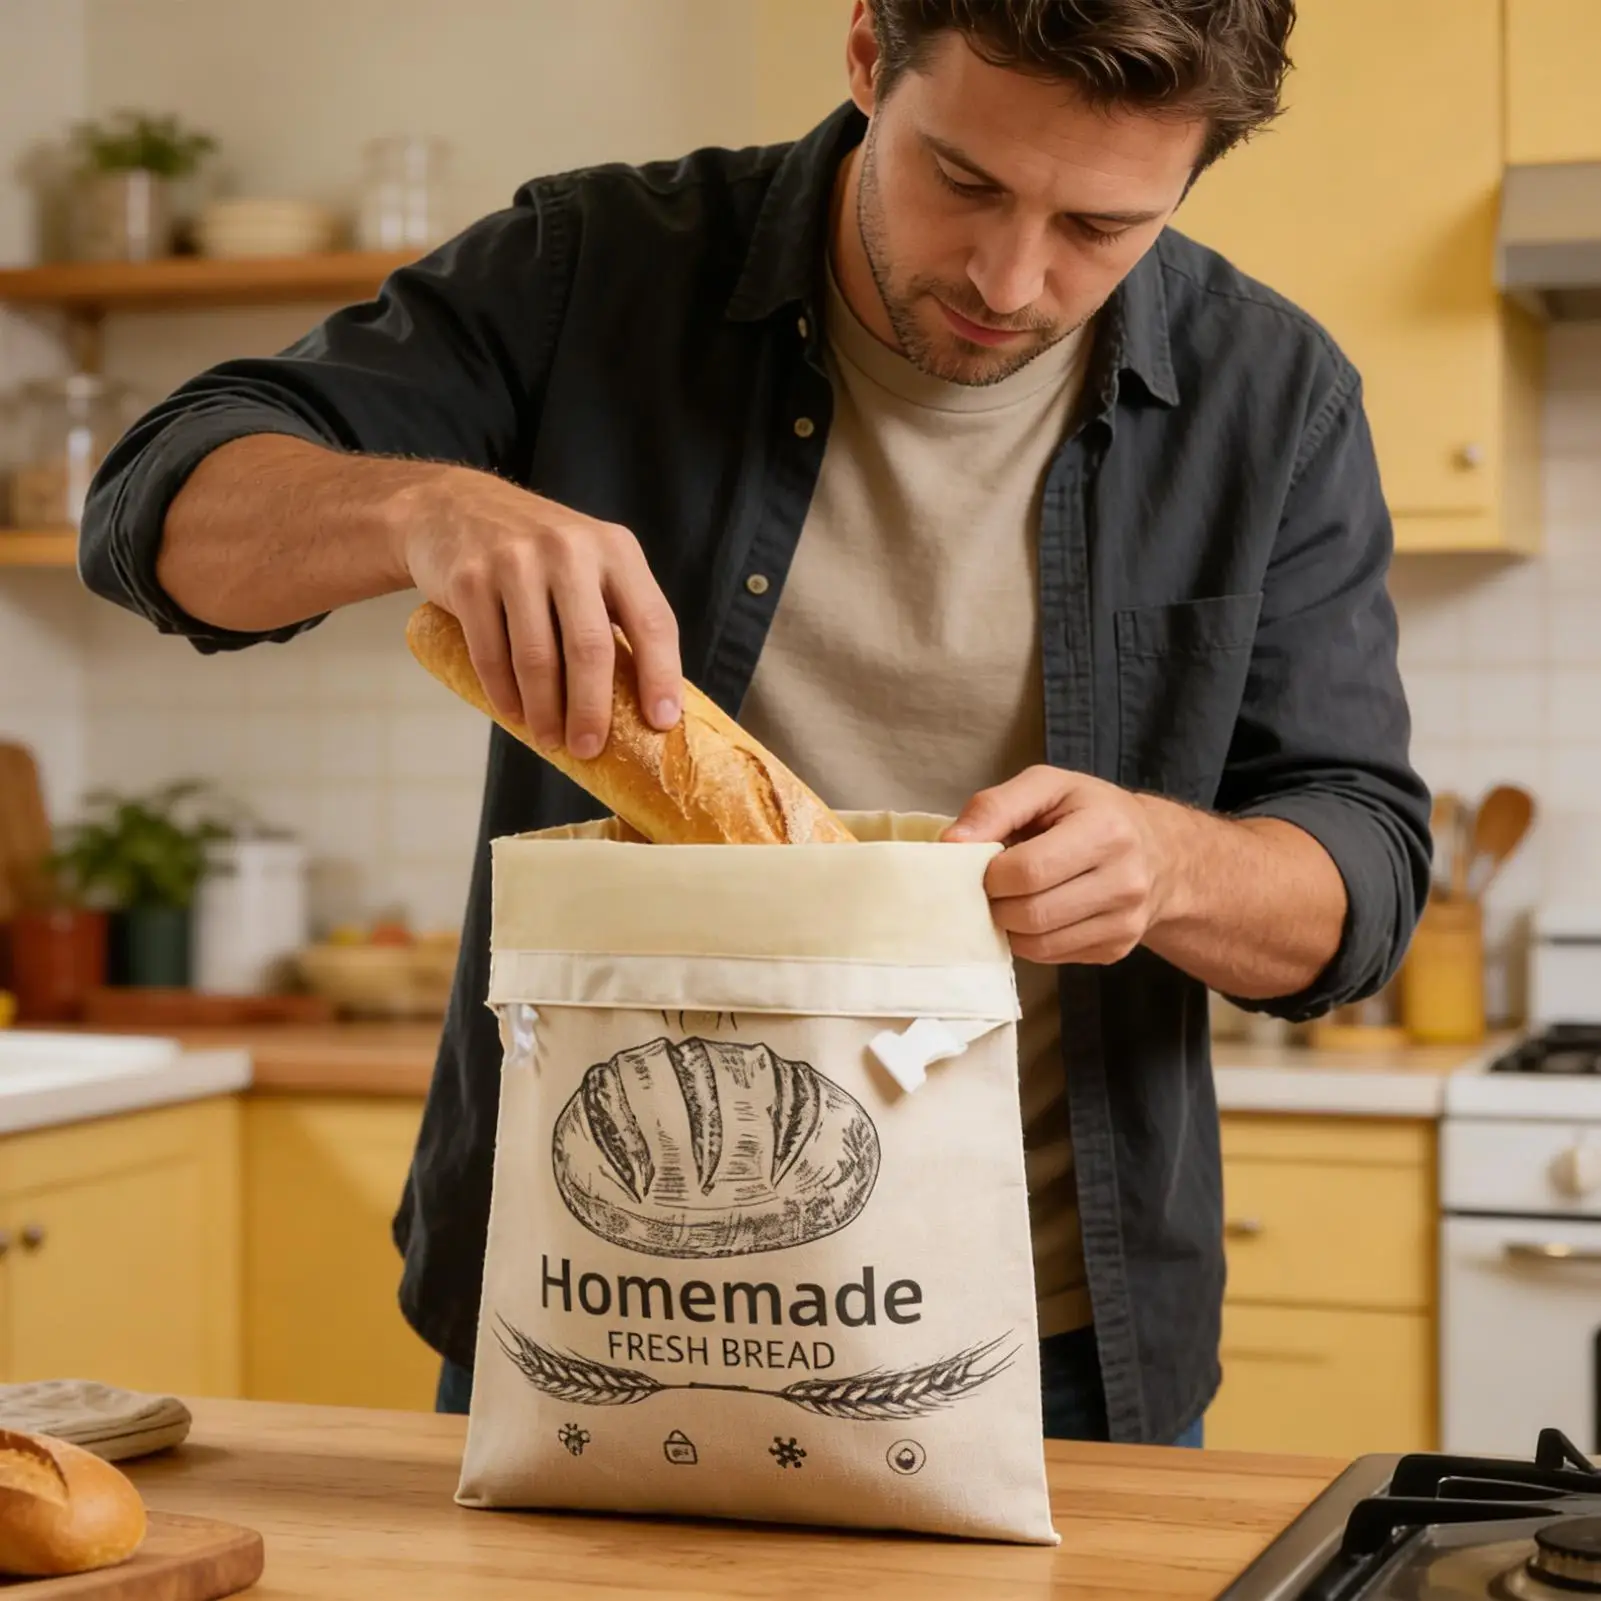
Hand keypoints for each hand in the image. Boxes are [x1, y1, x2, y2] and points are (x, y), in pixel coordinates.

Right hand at [395, 466, 681, 754]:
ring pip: (537, 657)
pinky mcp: (470, 579)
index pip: (652, 620)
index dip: (661, 675)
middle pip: (590, 647)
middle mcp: (570, 550)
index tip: (661, 722)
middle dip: (592, 709)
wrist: (455, 505)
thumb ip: (618, 614)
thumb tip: (644, 700)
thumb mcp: (590, 562)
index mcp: (616, 550)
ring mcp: (516, 562)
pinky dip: (504, 694)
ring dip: (545, 711)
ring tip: (552, 741)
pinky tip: (514, 714)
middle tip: (590, 748)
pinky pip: (490, 652)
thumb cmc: (538, 552)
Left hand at [943, 767, 1179, 964]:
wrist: (1158, 853)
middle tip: (992, 885)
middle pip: (1031, 913)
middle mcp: (1124, 881)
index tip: (985, 863)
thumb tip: (950, 843)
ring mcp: (1124, 922)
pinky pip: (1051, 957)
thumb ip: (995, 806)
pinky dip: (1029, 940)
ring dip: (1008, 926)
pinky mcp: (1116, 950)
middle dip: (995, 903)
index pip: (1027, 871)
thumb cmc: (1091, 812)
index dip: (991, 873)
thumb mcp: (1047, 787)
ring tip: (1010, 899)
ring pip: (1037, 944)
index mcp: (1106, 831)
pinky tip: (1034, 914)